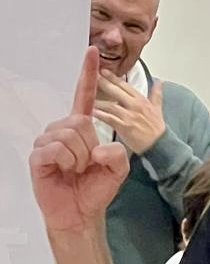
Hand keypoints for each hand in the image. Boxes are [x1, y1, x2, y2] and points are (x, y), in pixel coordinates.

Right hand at [29, 48, 129, 232]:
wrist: (82, 211)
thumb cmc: (96, 187)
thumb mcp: (118, 168)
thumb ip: (117, 152)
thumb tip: (98, 147)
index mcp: (83, 127)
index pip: (84, 96)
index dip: (89, 74)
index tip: (92, 52)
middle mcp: (63, 129)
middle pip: (81, 122)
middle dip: (90, 146)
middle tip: (87, 164)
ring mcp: (48, 141)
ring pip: (69, 135)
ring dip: (80, 157)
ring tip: (76, 170)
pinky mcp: (38, 155)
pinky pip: (56, 149)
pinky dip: (67, 162)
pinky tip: (64, 171)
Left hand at [95, 71, 165, 153]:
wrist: (160, 144)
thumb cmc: (157, 128)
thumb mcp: (158, 108)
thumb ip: (156, 94)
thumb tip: (160, 82)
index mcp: (141, 100)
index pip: (125, 85)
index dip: (113, 77)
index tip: (103, 70)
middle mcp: (135, 105)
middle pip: (116, 90)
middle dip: (103, 82)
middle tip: (92, 76)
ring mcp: (129, 115)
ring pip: (110, 104)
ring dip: (97, 99)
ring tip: (86, 94)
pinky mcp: (124, 126)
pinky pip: (109, 118)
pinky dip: (100, 114)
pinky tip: (91, 111)